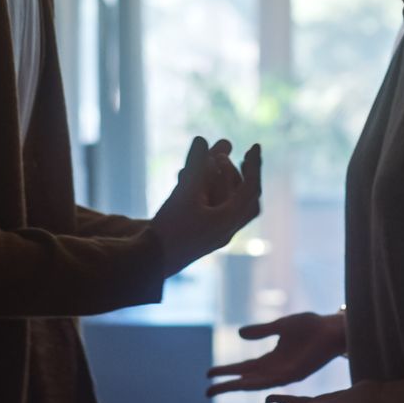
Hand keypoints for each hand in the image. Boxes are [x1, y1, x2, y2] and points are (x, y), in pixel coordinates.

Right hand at [151, 137, 261, 276]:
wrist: (148, 263)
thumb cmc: (170, 229)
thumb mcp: (184, 193)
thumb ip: (196, 166)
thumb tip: (203, 139)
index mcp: (228, 222)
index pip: (251, 189)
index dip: (254, 165)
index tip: (254, 145)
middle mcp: (225, 231)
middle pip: (245, 200)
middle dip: (244, 176)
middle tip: (243, 157)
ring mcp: (212, 236)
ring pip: (229, 207)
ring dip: (225, 183)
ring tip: (218, 164)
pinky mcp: (198, 238)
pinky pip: (213, 213)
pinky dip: (210, 194)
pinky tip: (196, 182)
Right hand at [206, 312, 346, 396]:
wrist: (332, 328)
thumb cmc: (311, 326)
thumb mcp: (280, 326)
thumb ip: (261, 331)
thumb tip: (239, 334)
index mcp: (271, 360)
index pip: (243, 368)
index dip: (226, 371)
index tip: (208, 374)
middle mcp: (275, 370)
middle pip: (245, 380)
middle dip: (226, 386)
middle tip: (207, 392)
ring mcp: (284, 374)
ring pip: (255, 384)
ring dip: (236, 387)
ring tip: (218, 390)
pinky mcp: (295, 374)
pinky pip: (271, 381)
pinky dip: (256, 384)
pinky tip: (243, 385)